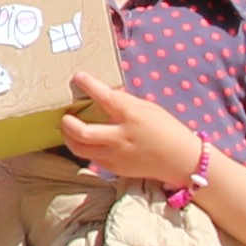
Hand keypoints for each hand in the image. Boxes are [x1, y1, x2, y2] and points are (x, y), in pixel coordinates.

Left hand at [61, 72, 201, 188]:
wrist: (180, 160)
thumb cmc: (166, 129)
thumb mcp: (149, 108)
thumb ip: (125, 102)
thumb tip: (103, 93)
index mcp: (133, 116)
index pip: (105, 97)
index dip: (88, 85)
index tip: (78, 77)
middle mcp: (121, 137)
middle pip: (82, 132)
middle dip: (67, 123)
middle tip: (65, 116)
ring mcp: (116, 156)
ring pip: (80, 149)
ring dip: (68, 137)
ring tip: (69, 128)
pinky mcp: (114, 168)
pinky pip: (91, 157)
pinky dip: (84, 147)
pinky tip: (84, 140)